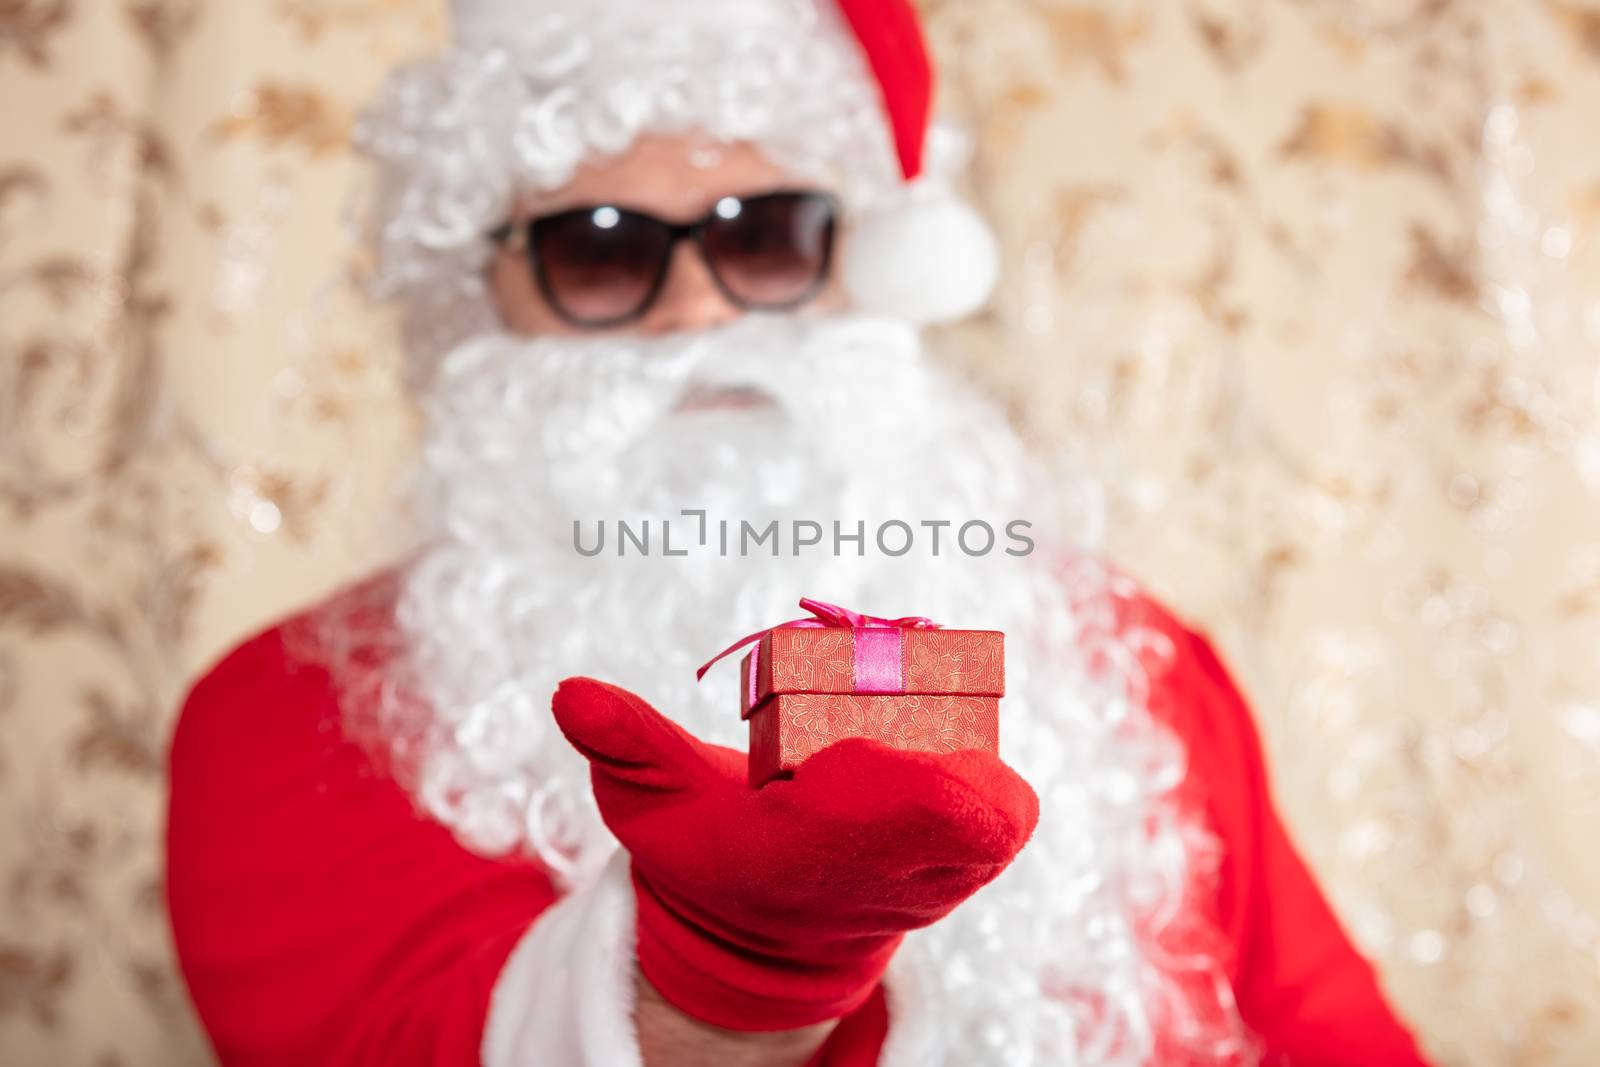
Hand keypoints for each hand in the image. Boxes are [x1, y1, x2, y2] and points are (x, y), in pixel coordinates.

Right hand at [551, 678, 1039, 1031]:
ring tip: (891, 732)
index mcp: (804, 853)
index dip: (888, 772)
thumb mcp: (653, 800)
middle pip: (959, 795)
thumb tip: (570, 693)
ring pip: (991, 790)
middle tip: (878, 700)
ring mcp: (947, 873)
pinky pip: (1008, 796)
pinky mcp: (986, 852)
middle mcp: (887, 876)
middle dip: (928, 733)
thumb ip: (623, 742)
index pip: (886, 811)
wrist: (775, 934)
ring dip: (953, 740)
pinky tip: (923, 748)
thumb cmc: (711, 849)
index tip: (849, 741)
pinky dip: (977, 759)